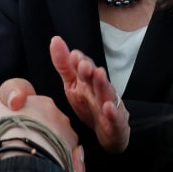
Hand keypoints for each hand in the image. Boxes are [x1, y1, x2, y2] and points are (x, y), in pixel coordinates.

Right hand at [0, 93, 85, 171]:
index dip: (19, 116)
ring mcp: (68, 139)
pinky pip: (71, 165)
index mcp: (42, 102)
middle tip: (18, 145)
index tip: (10, 127)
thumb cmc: (5, 131)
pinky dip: (63, 167)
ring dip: (48, 149)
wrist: (22, 157)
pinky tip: (49, 170)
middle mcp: (60, 118)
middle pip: (46, 124)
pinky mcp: (72, 162)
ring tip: (31, 160)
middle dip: (35, 133)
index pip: (32, 105)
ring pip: (59, 143)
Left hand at [49, 36, 129, 152]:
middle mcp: (100, 90)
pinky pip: (115, 118)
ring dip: (103, 84)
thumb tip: (55, 40)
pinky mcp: (116, 123)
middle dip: (90, 70)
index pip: (85, 68)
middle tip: (83, 64)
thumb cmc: (88, 103)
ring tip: (98, 74)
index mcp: (88, 81)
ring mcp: (110, 106)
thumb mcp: (73, 84)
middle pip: (96, 78)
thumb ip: (64, 64)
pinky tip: (108, 107)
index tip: (73, 55)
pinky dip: (113, 113)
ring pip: (107, 94)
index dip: (80, 61)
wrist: (107, 131)